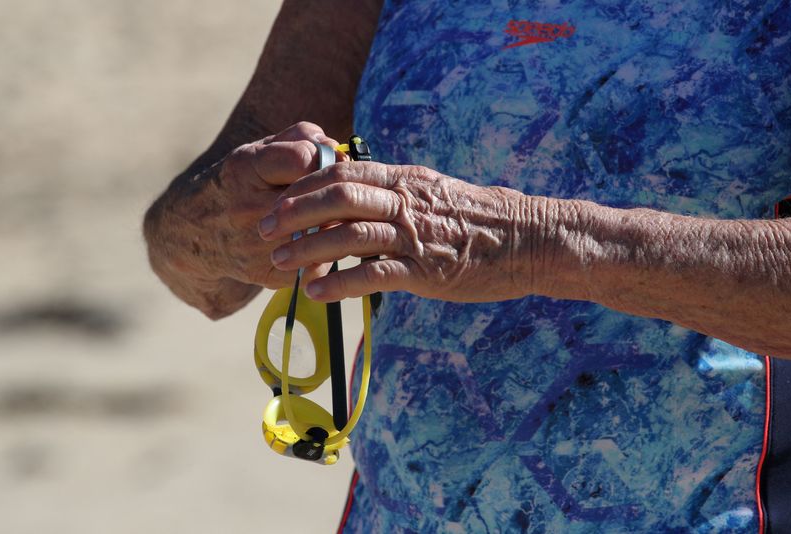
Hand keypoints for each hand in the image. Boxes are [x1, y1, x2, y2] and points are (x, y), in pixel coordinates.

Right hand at [143, 122, 344, 318]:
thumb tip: (335, 149)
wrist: (193, 234)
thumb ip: (299, 139)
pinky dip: (326, 253)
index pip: (302, 159)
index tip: (332, 165)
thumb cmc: (239, 185)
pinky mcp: (266, 273)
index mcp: (245, 169)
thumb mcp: (259, 151)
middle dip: (338, 196)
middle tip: (346, 194)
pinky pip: (317, 264)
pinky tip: (322, 244)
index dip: (325, 160)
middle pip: (317, 200)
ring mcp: (256, 244)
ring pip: (323, 235)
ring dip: (338, 226)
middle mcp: (248, 207)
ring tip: (339, 217)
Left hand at [259, 162, 530, 301]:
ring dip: (307, 249)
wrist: (526, 240)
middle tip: (263, 230)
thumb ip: (395, 194)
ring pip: (349, 235)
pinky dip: (340, 283)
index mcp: (404, 180)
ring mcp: (415, 236)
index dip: (303, 186)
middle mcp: (405, 202)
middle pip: (337, 197)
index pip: (342, 173)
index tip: (276, 201)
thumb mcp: (433, 194)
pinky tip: (317, 293)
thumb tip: (357, 199)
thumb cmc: (479, 220)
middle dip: (293, 213)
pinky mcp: (426, 271)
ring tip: (279, 264)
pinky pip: (374, 274)